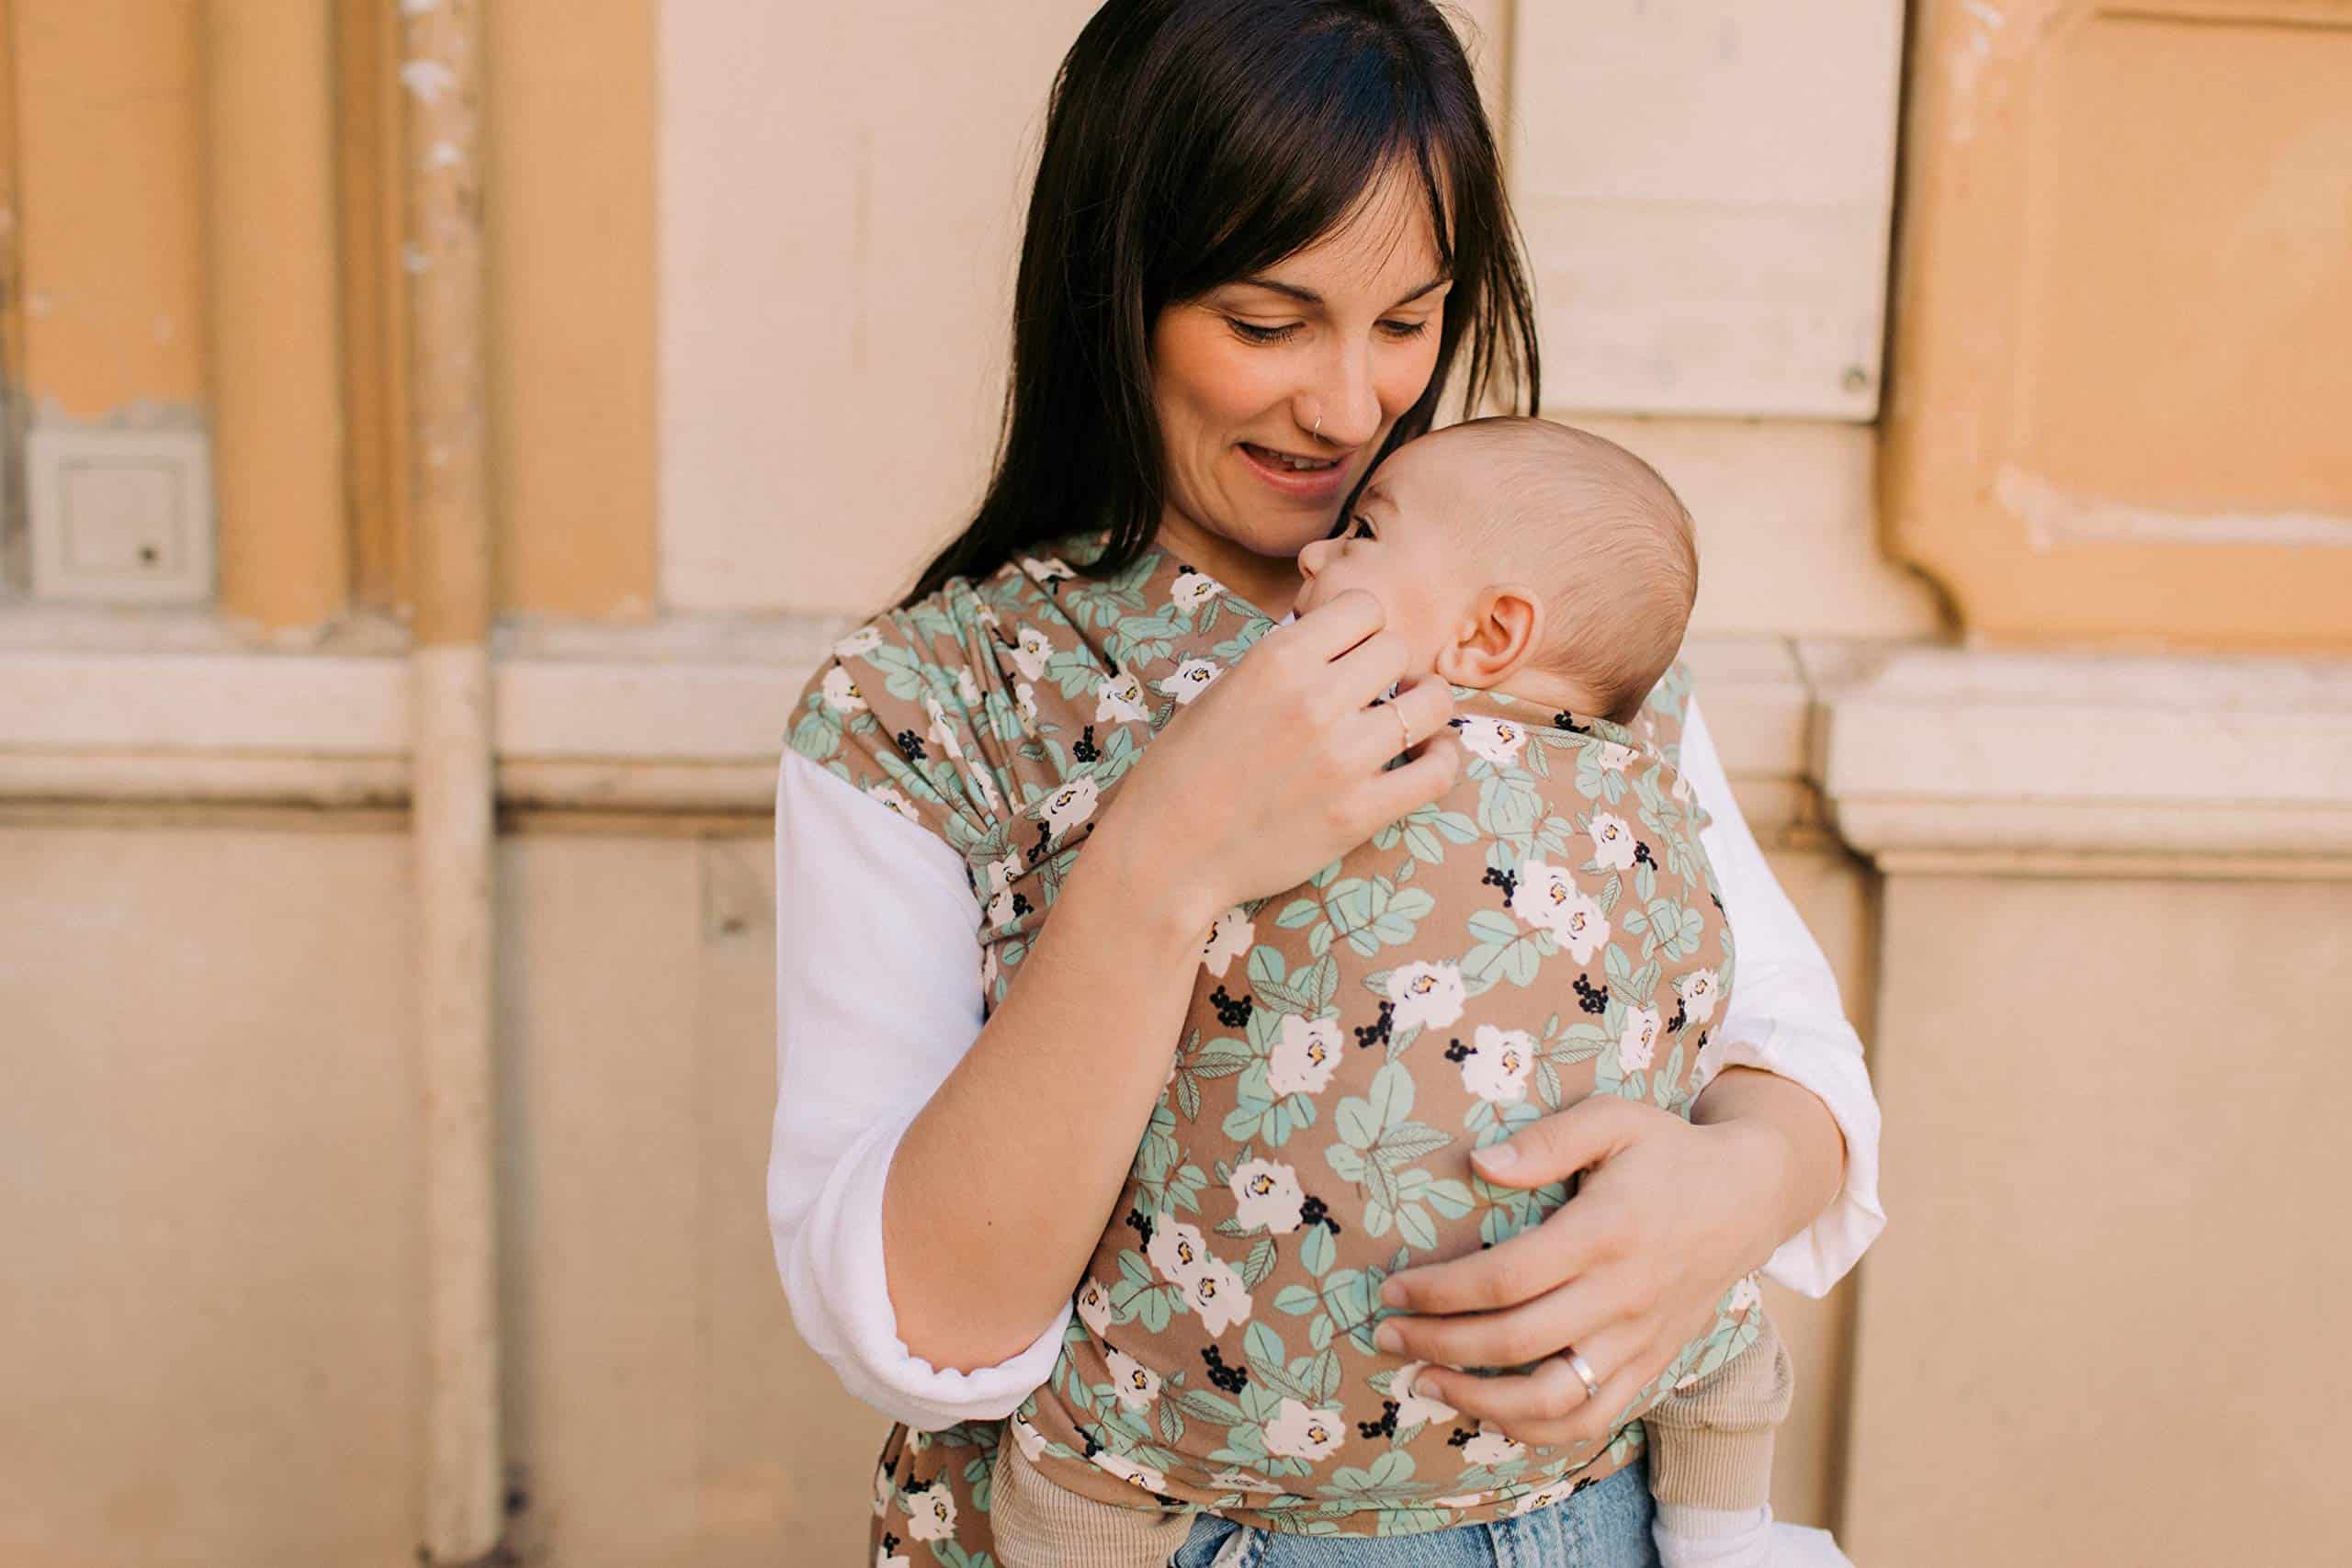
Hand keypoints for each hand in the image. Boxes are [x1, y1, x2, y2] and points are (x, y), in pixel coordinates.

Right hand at [1101, 589, 1461, 931]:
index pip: (1364, 607)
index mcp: (1277, 659)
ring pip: (1433, 701)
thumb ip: (1284, 659)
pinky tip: (1428, 757)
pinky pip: (1438, 771)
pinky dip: (1443, 758)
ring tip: (1409, 720)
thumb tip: (1335, 632)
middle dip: (1390, 668)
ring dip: (1425, 705)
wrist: (1167, 852)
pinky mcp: (1360, 812)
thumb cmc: (1185, 770)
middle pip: (1399, 649)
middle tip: (1373, 693)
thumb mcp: (1225, 688)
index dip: (1362, 628)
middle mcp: (1316, 699)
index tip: (1351, 652)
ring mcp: (1343, 758)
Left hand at [1372, 1095, 1790, 1449]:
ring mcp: (1639, 1339)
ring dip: (1480, 1400)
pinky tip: (1490, 1412)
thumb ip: (1547, 1140)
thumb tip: (1479, 1163)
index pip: (1507, 1278)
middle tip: (1388, 1336)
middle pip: (1517, 1341)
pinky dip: (1537, 1428)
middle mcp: (1622, 1295)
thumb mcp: (1614, 1119)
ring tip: (1425, 1383)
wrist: (1752, 1198)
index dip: (1441, 1291)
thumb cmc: (1668, 1152)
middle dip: (1439, 1344)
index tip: (1392, 1288)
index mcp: (1604, 1233)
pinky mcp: (1650, 1364)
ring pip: (1553, 1397)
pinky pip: (1592, 1417)